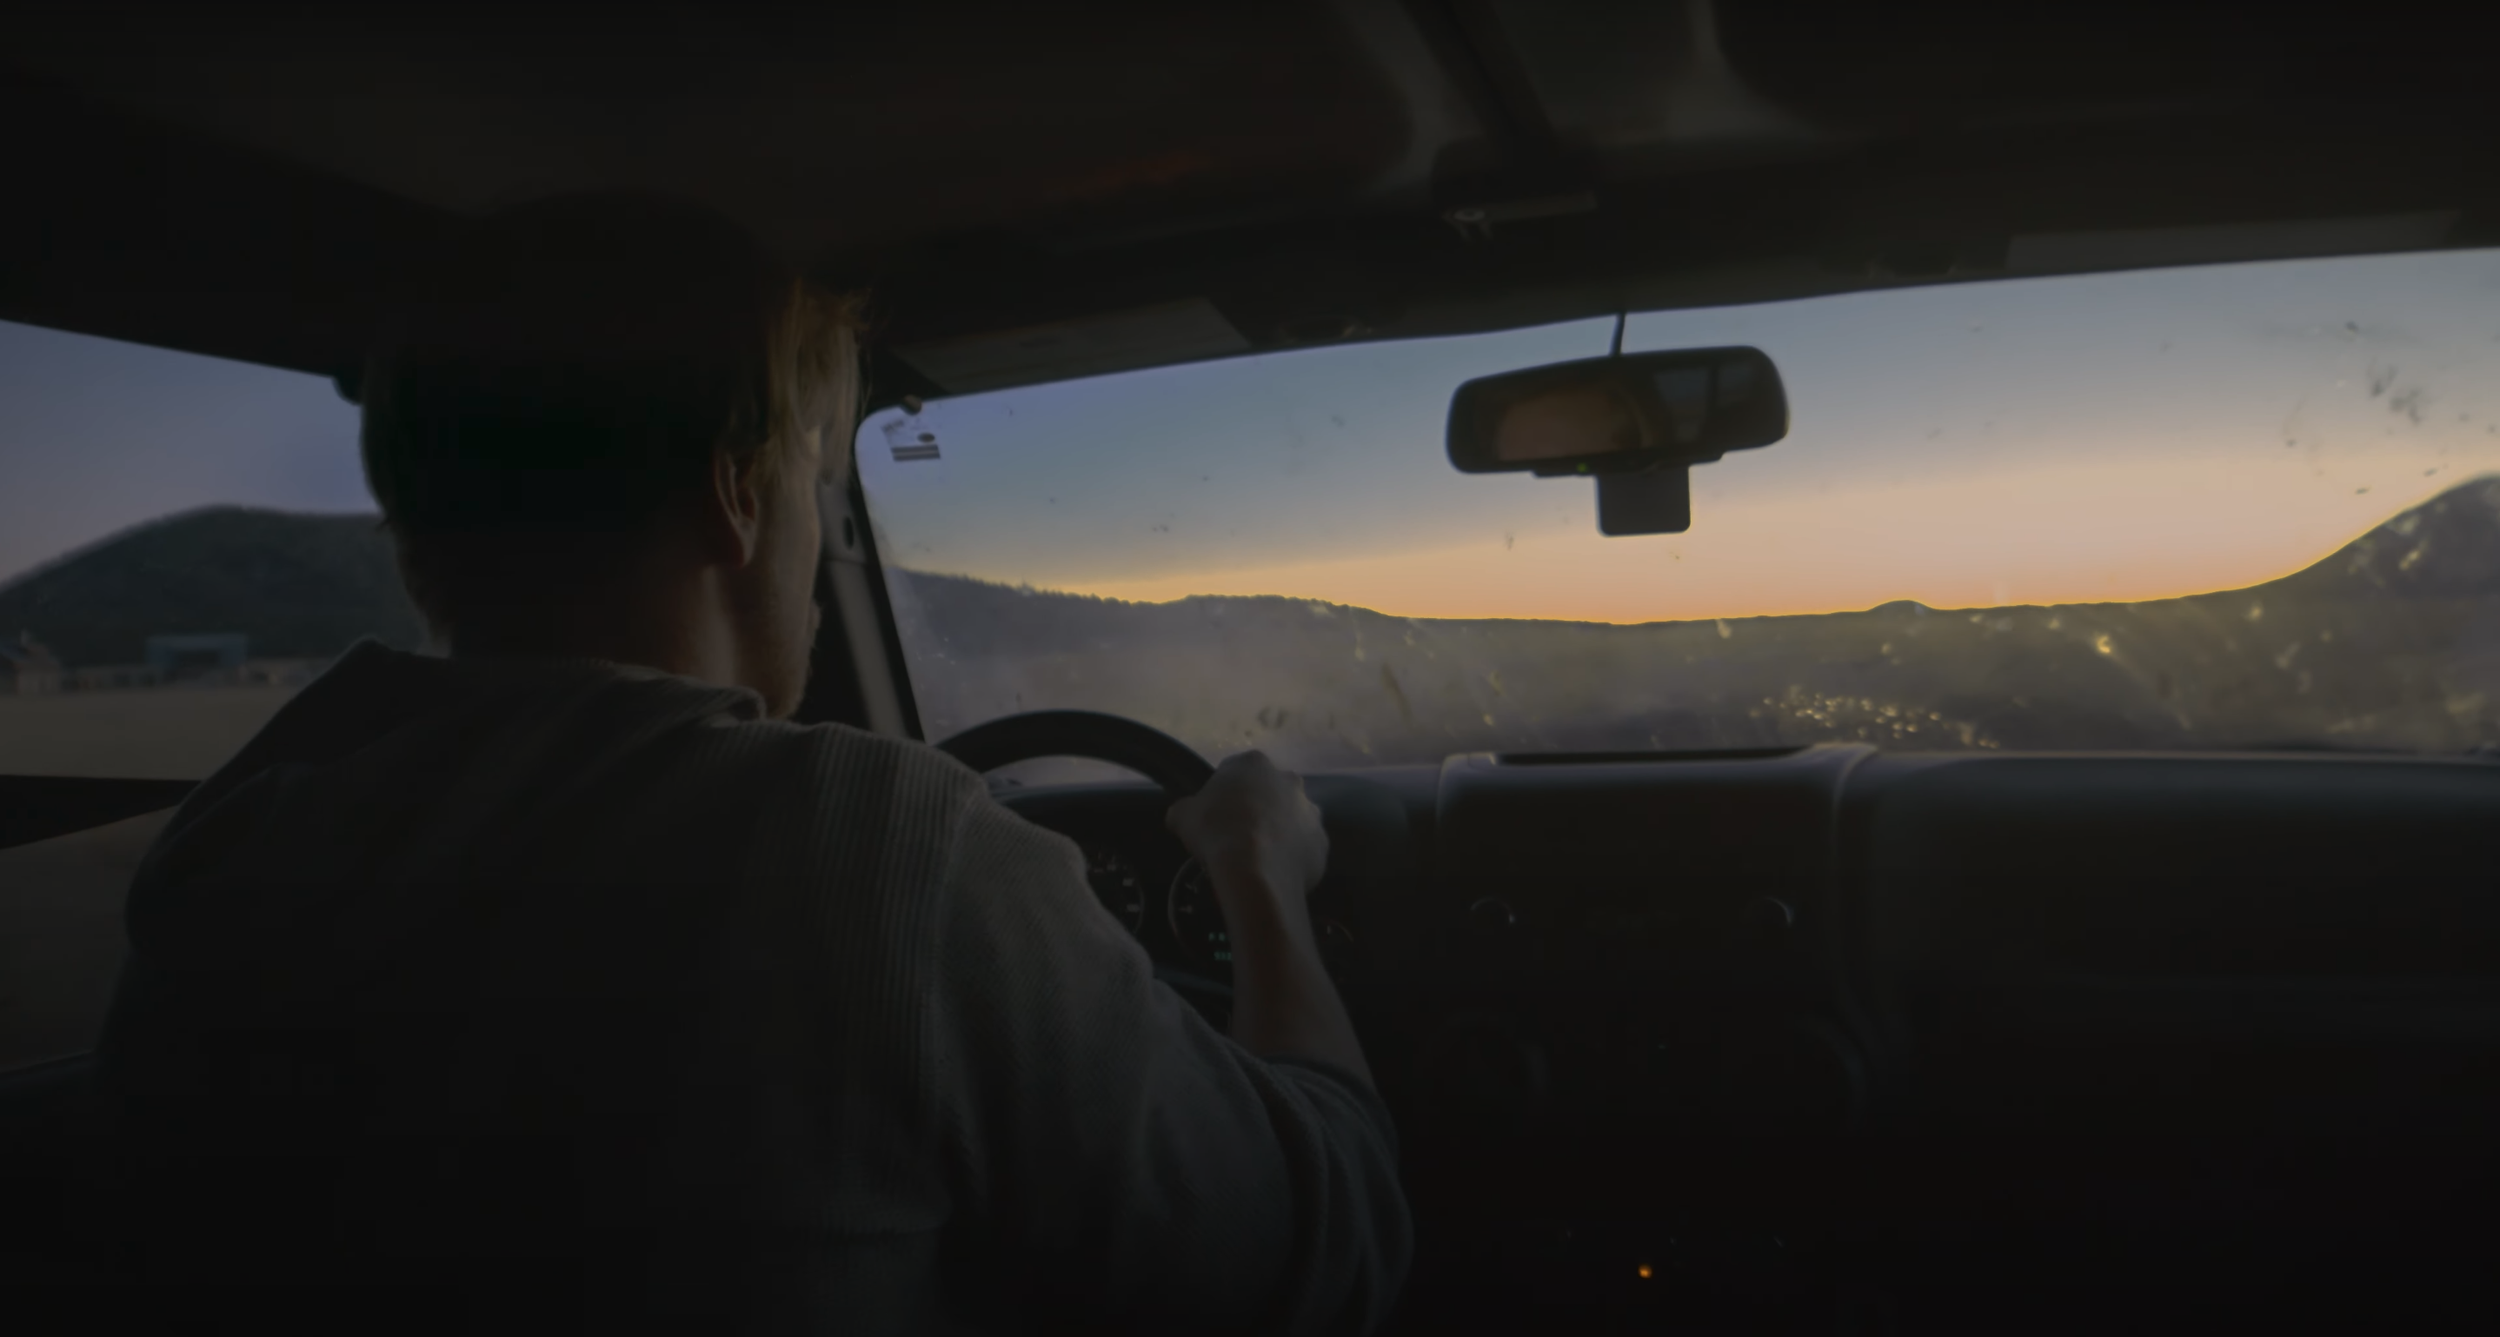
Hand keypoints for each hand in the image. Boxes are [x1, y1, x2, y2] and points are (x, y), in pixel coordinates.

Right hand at [1165, 751, 1329, 902]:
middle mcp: (1289, 781)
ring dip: (1280, 832)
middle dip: (1258, 809)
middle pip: (1270, 793)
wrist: (1254, 871)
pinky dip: (1293, 857)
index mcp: (1254, 764)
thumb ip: (1185, 809)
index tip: (1215, 816)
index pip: (1236, 772)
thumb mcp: (1183, 815)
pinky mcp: (1322, 843)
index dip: (1224, 794)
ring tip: (1260, 857)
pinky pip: (1305, 848)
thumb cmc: (1217, 831)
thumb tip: (1182, 814)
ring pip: (1292, 820)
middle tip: (1239, 835)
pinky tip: (1276, 872)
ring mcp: (1311, 812)